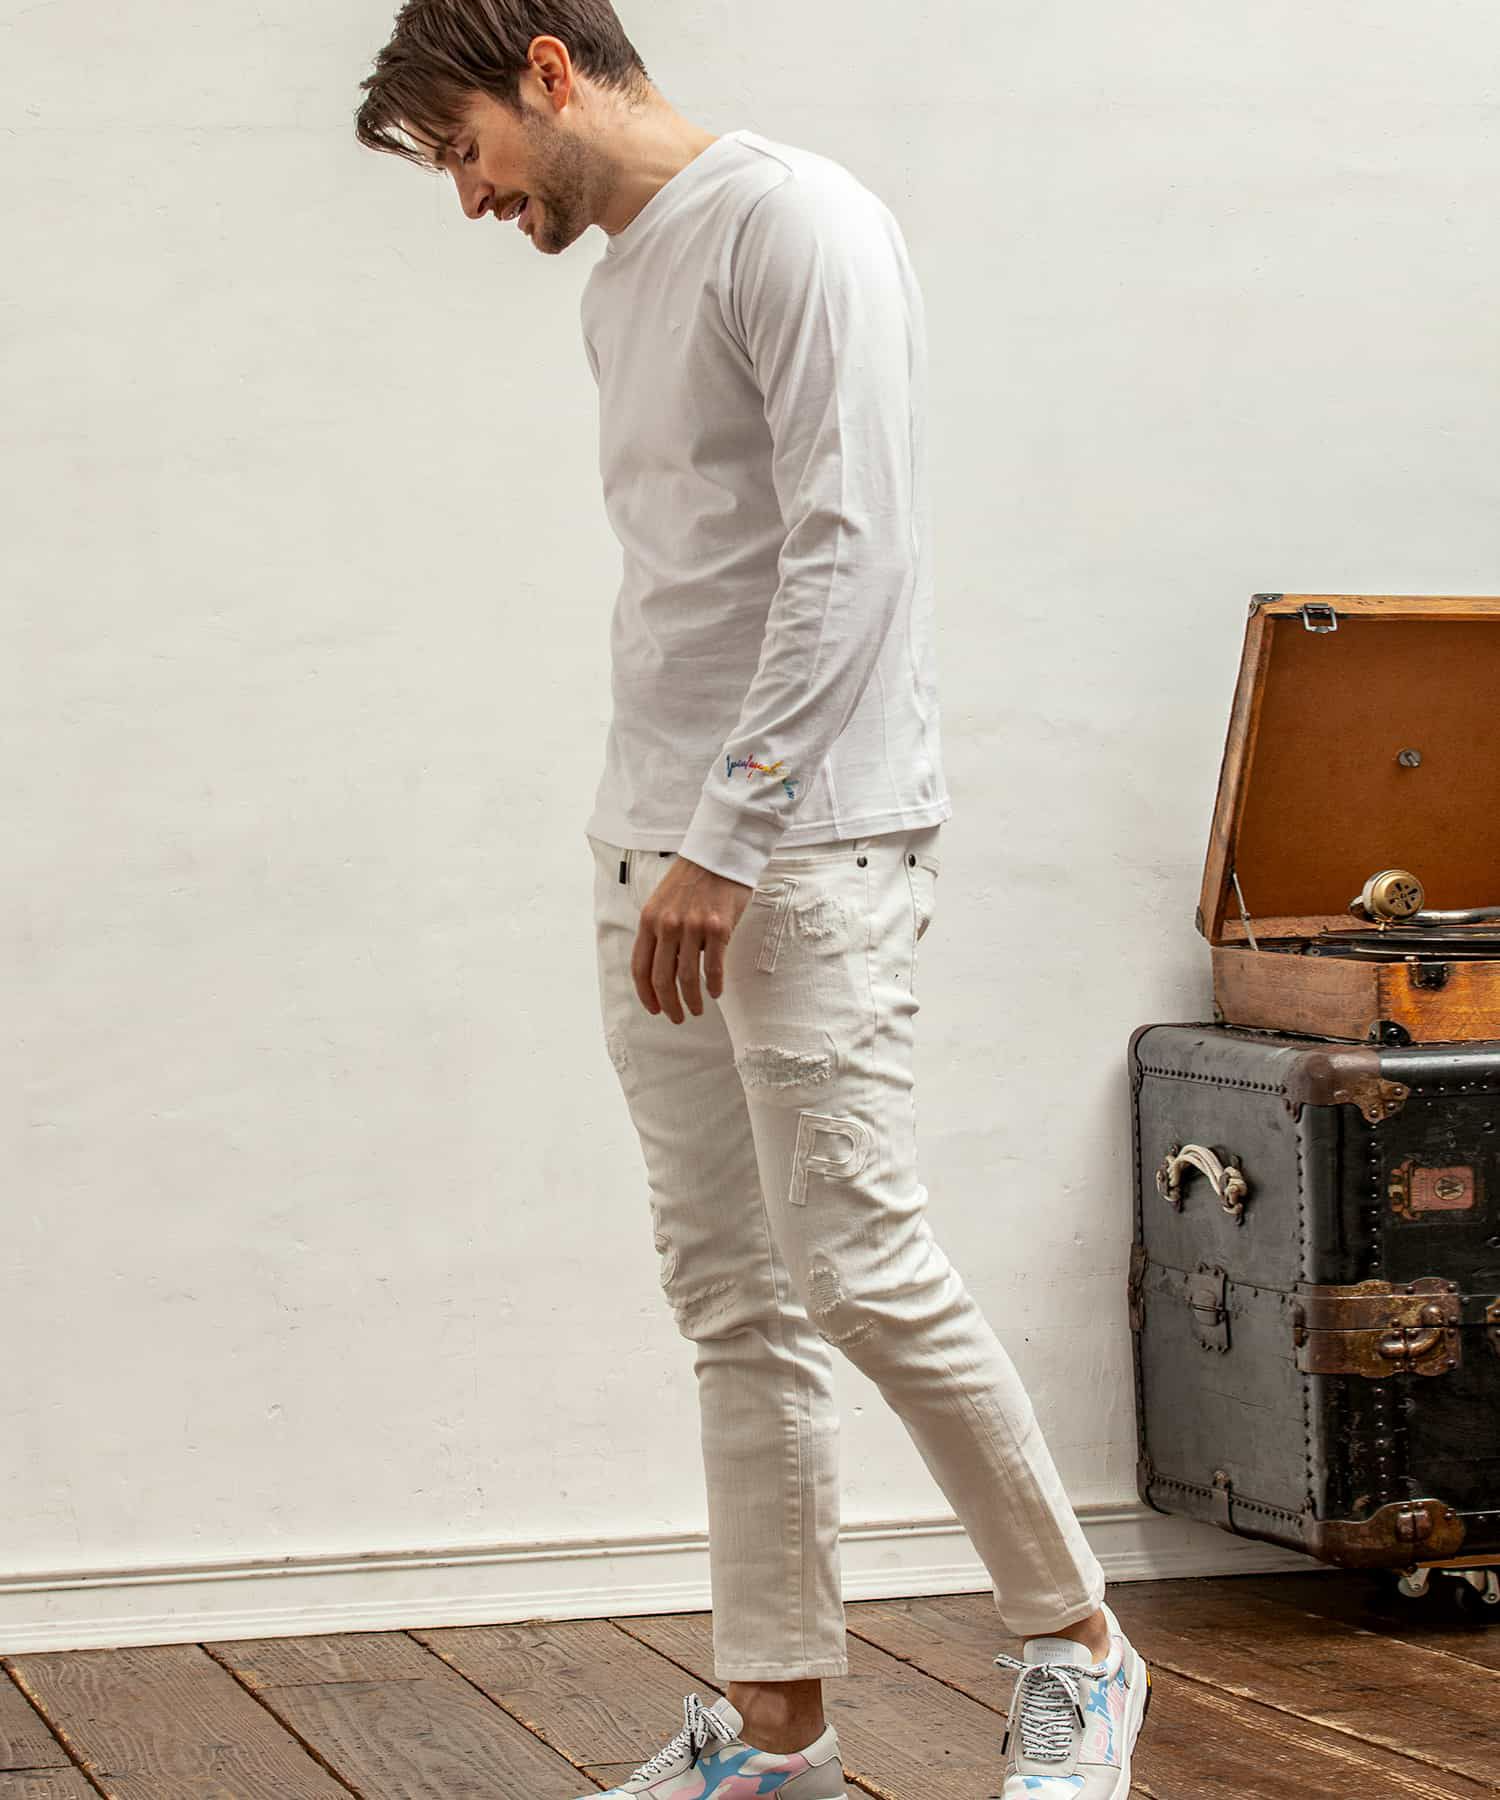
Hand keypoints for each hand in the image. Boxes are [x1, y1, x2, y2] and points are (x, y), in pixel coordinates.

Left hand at [633, 857, 753, 1021]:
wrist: (718, 855)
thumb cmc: (691, 880)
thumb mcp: (662, 902)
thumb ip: (657, 931)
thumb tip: (660, 967)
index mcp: (649, 920)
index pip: (640, 968)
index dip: (645, 994)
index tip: (654, 1009)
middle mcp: (667, 925)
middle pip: (662, 978)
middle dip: (669, 1005)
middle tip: (676, 1018)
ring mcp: (693, 927)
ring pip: (688, 977)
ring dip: (692, 1000)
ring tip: (697, 1010)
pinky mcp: (718, 928)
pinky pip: (713, 967)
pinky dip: (714, 985)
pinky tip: (715, 993)